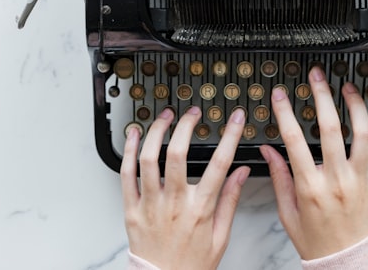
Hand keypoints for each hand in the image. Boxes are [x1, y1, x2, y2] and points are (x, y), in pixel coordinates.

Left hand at [121, 105, 250, 269]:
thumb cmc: (191, 265)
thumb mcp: (220, 237)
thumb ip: (230, 201)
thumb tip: (241, 173)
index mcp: (199, 209)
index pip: (219, 164)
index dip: (230, 136)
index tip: (235, 119)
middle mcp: (174, 204)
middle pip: (178, 154)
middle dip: (186, 126)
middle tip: (192, 113)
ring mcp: (150, 205)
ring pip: (149, 159)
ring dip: (157, 132)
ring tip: (165, 117)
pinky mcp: (131, 210)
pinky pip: (126, 174)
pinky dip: (128, 151)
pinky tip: (134, 135)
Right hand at [260, 66, 367, 259]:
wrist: (350, 264)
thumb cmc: (319, 243)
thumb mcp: (289, 214)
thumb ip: (280, 178)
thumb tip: (269, 151)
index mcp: (311, 188)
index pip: (295, 140)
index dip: (286, 113)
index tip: (281, 95)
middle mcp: (338, 181)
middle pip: (331, 128)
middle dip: (322, 95)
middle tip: (317, 76)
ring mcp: (360, 181)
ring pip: (362, 133)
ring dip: (355, 105)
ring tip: (348, 88)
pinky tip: (363, 117)